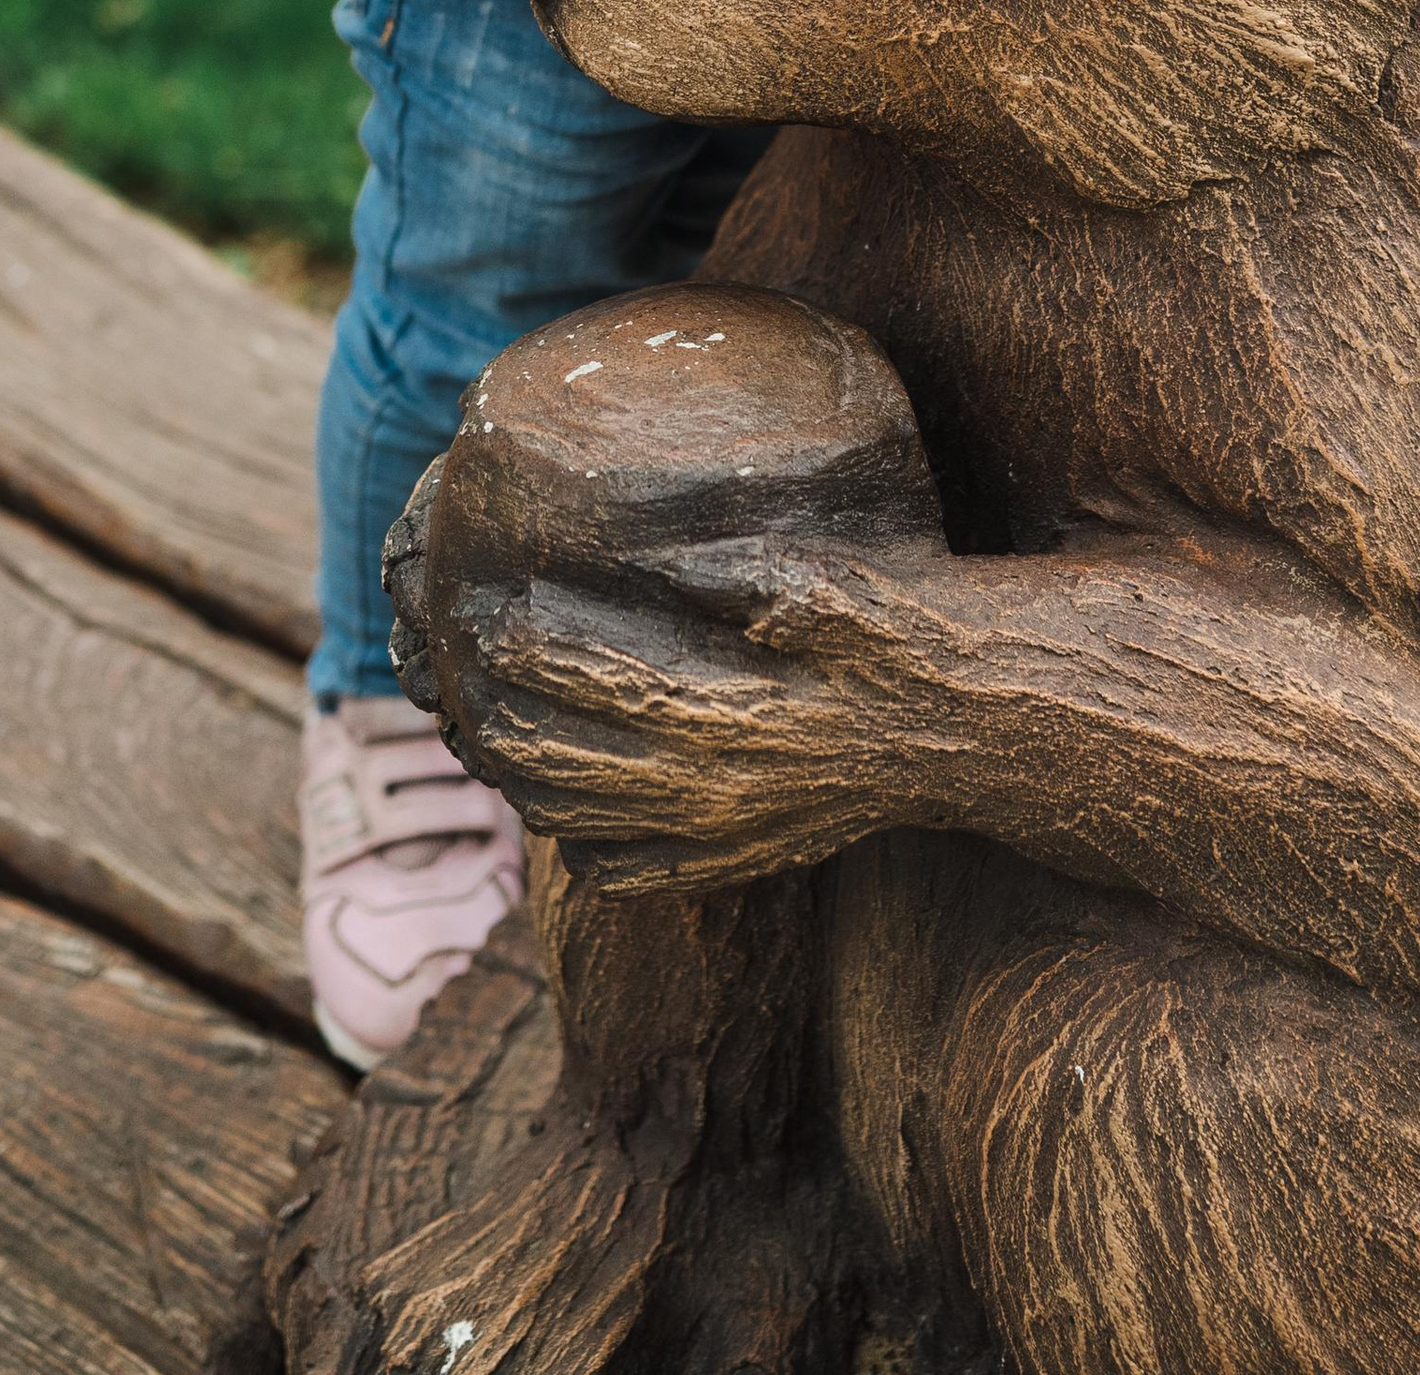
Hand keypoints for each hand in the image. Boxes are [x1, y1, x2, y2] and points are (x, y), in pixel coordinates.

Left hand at [446, 539, 925, 893]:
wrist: (961, 723)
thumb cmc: (890, 628)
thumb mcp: (817, 577)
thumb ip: (730, 570)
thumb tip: (648, 545)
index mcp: (721, 708)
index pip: (589, 680)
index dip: (525, 646)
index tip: (479, 610)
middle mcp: (708, 786)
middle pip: (561, 761)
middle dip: (499, 712)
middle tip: (459, 670)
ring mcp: (719, 835)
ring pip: (579, 824)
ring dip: (522, 778)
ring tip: (488, 730)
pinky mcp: (736, 860)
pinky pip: (627, 875)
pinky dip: (577, 844)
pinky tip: (560, 807)